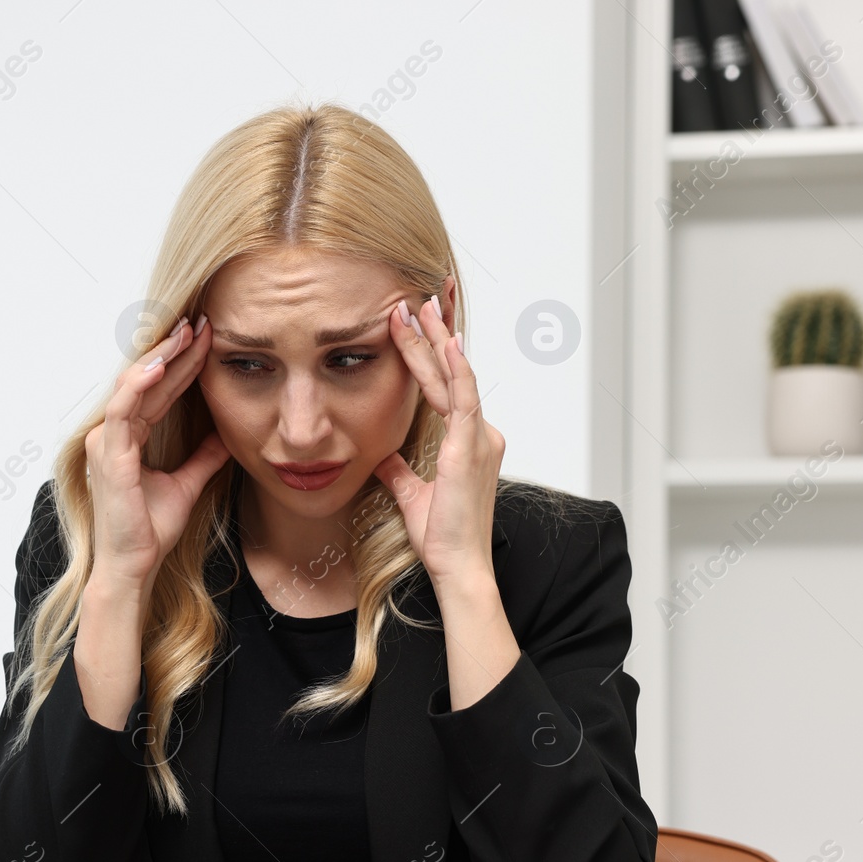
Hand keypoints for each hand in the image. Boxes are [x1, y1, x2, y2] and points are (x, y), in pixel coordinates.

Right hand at [83, 315, 230, 590]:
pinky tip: (161, 363)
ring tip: (185, 333)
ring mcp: (106, 441)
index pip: (159, 390)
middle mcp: (113, 433)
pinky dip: (140, 383)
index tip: (208, 338)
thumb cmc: (150, 529)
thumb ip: (203, 457)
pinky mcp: (107, 454)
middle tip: (201, 322)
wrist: (135, 565)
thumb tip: (227, 437)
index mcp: (129, 437)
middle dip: (175, 350)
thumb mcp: (188, 484)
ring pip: (133, 385)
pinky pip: (123, 409)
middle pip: (147, 380)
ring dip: (160, 357)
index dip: (182, 363)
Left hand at [372, 293, 505, 588]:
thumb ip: (400, 473)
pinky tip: (446, 342)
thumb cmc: (442, 538)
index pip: (447, 386)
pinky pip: (464, 398)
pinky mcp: (470, 447)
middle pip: (453, 372)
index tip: (417, 323)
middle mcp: (479, 434)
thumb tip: (383, 457)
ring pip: (456, 377)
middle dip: (436, 332)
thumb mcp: (412, 496)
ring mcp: (478, 438)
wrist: (458, 566)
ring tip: (421, 305)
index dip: (431, 353)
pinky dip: (455, 368)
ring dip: (437, 339)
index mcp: (467, 442)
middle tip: (419, 295)